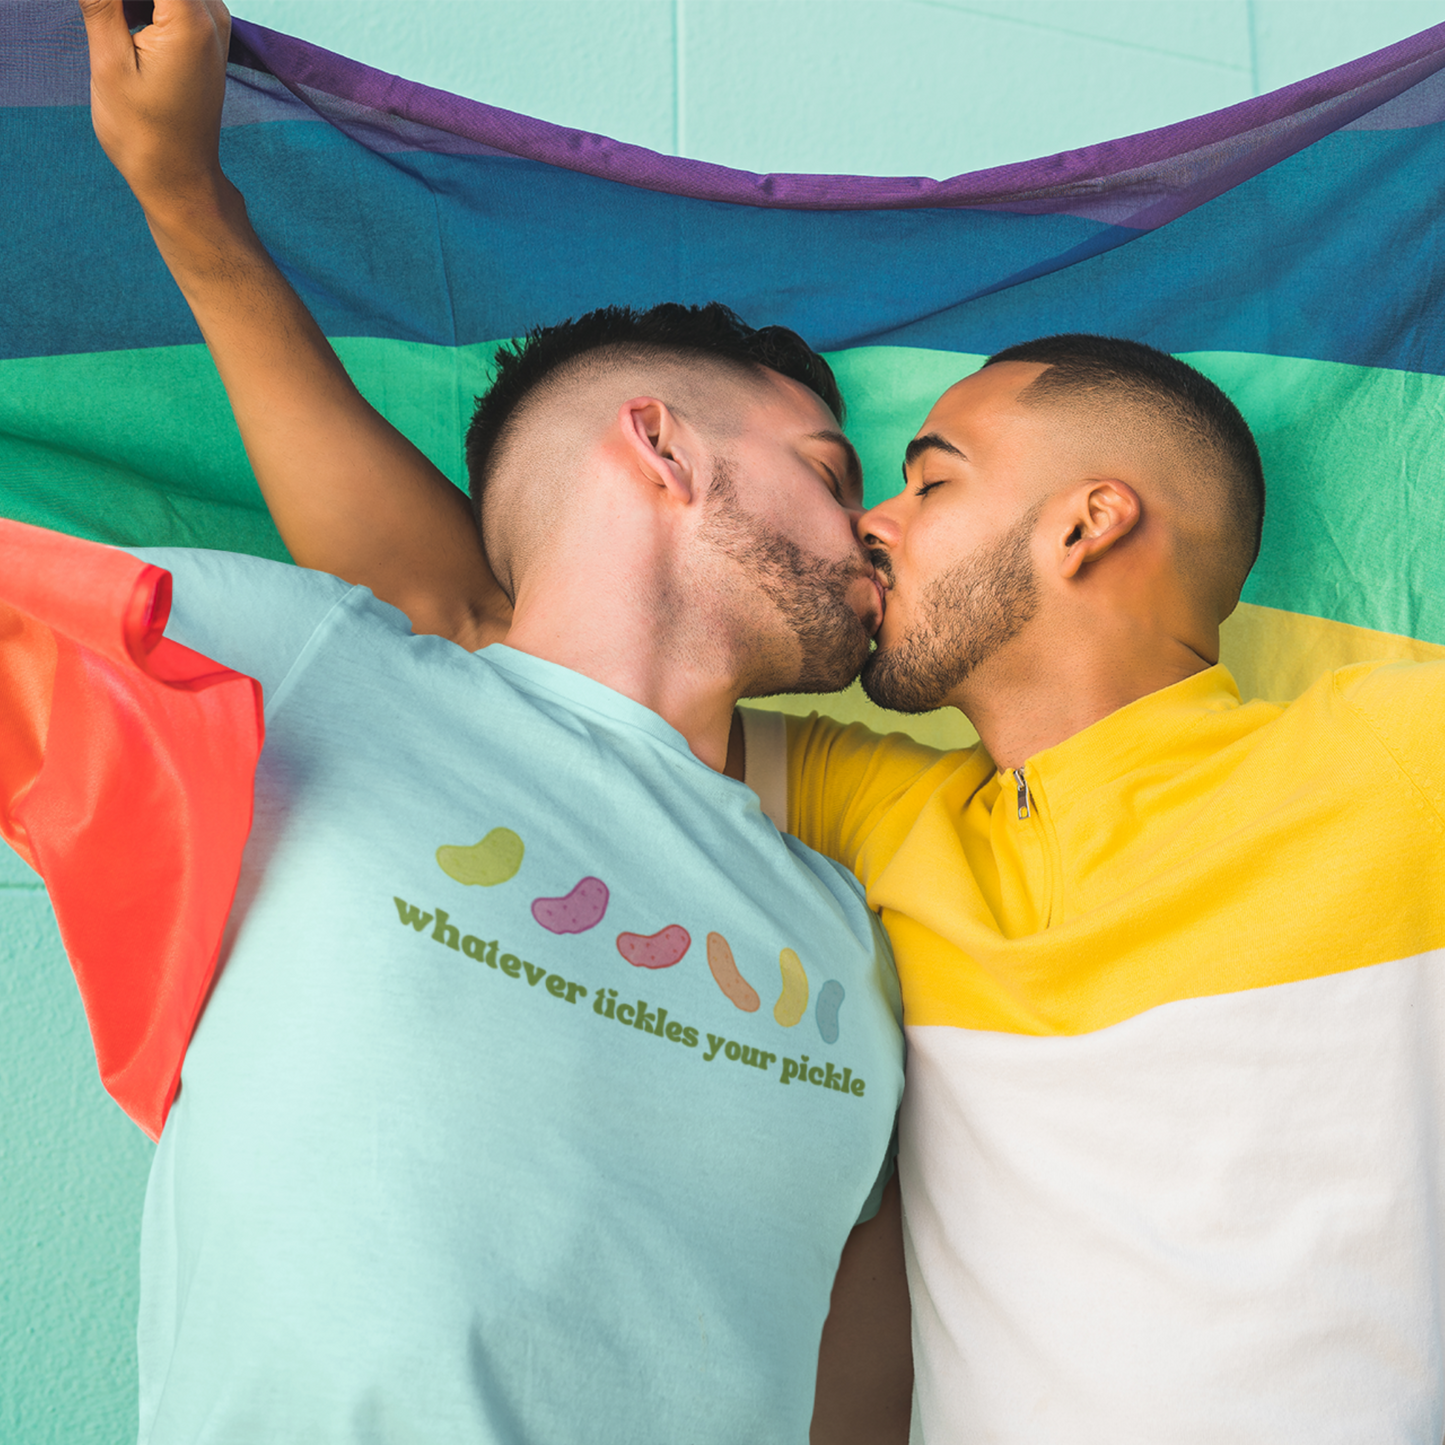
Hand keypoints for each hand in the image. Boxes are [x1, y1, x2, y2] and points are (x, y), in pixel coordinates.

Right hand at [80, 0, 231, 212]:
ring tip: (115, 29)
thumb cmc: (143, 132)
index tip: (103, 12)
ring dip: (134, 4)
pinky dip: (147, 6)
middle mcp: (213, 16)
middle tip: (102, 18)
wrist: (178, 176)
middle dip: (125, 2)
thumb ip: (100, 2)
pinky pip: (175, 0)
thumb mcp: (109, 61)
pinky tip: (127, 26)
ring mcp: (215, 25)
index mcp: (190, 19)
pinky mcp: (207, 36)